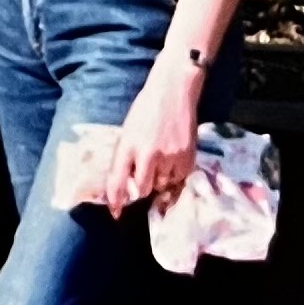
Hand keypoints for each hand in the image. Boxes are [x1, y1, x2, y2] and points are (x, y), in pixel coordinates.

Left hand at [105, 53, 202, 210]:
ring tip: (159, 159)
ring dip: (158, 180)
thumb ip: (126, 156)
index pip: (117, 180)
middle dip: (140, 189)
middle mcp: (147, 155)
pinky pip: (178, 179)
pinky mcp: (187, 158)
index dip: (116, 200)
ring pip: (161, 185)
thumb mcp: (127, 131)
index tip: (116, 212)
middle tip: (142, 177)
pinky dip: (174, 175)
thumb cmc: (145, 110)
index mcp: (127, 146)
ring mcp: (169, 157)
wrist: (172, 92)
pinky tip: (172, 158)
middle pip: (142, 190)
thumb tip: (126, 183)